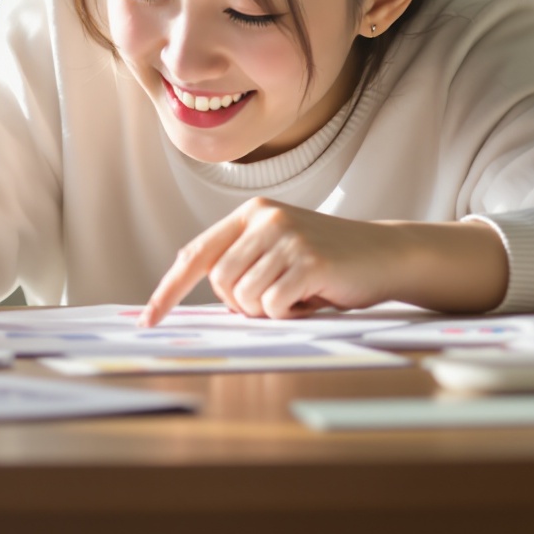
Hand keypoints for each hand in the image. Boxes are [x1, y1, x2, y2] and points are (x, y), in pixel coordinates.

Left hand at [143, 199, 419, 323]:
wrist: (385, 253)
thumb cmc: (328, 260)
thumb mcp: (278, 248)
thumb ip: (242, 260)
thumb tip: (202, 290)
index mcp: (251, 213)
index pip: (196, 255)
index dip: (168, 290)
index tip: (147, 320)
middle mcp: (265, 219)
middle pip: (220, 284)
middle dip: (244, 304)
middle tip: (279, 297)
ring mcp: (287, 237)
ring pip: (246, 299)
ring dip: (270, 310)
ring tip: (300, 293)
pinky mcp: (309, 260)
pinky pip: (273, 306)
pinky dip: (289, 313)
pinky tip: (313, 297)